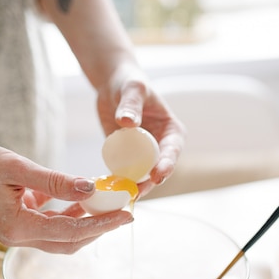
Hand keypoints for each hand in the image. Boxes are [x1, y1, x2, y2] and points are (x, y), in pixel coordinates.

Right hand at [0, 142, 132, 252]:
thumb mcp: (17, 167)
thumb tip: (90, 189)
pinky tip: (81, 198)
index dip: (102, 224)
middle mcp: (18, 238)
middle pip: (70, 242)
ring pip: (62, 236)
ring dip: (86, 222)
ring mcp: (17, 234)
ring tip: (109, 202)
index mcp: (17, 228)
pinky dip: (69, 214)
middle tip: (125, 211)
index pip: (71, 232)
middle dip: (99, 228)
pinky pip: (51, 225)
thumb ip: (55, 181)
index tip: (128, 215)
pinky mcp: (18, 225)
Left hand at [96, 64, 184, 195]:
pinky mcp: (126, 158)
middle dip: (147, 184)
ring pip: (140, 176)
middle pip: (157, 170)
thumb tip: (128, 122)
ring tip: (118, 196)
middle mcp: (160, 146)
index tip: (158, 175)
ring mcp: (143, 154)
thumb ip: (131, 104)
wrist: (111, 85)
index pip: (172, 152)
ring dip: (130, 187)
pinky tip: (105, 190)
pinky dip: (115, 182)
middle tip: (134, 193)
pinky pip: (122, 173)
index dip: (167, 165)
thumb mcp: (132, 89)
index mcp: (172, 132)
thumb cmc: (128, 82)